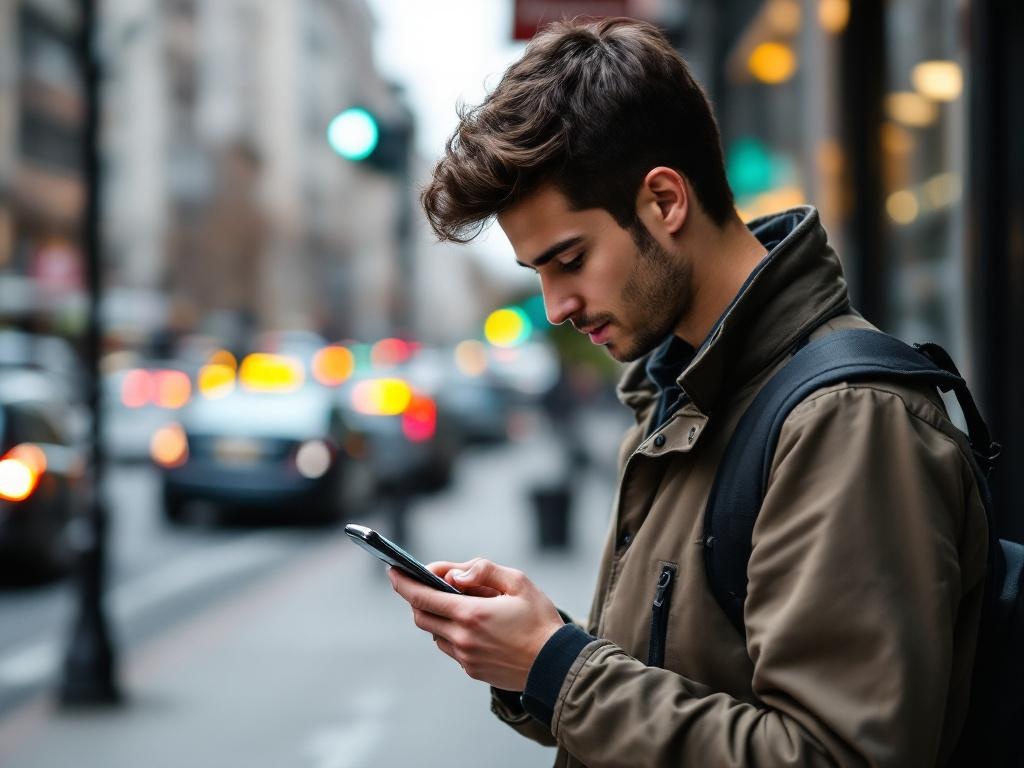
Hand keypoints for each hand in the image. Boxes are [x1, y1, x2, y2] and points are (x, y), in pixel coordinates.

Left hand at [388, 558, 563, 690]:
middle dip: (418, 599)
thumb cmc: (539, 620)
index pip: (423, 597)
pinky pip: (451, 649)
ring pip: (436, 634)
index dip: (404, 583)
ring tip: (461, 605)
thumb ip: (482, 571)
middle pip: (422, 617)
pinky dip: (453, 634)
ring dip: (438, 618)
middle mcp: (463, 639)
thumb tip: (453, 576)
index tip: (392, 571)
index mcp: (471, 614)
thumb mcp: (518, 582)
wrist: (556, 665)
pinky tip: (474, 626)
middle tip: (425, 585)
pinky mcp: (472, 671)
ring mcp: (466, 658)